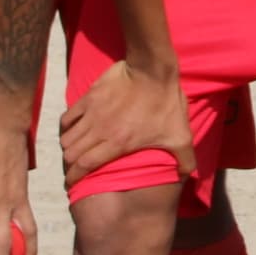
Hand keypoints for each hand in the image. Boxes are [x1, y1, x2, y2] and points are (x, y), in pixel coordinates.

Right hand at [54, 58, 194, 185]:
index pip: (85, 165)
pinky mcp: (89, 97)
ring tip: (74, 150)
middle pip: (71, 153)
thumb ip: (185, 157)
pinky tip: (72, 128)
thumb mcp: (180, 134)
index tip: (71, 183)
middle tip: (74, 167)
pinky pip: (68, 117)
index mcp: (117, 143)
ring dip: (68, 146)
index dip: (74, 177)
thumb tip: (189, 174)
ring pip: (67, 137)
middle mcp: (99, 131)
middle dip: (70, 165)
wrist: (152, 70)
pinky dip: (66, 126)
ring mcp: (92, 113)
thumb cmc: (165, 103)